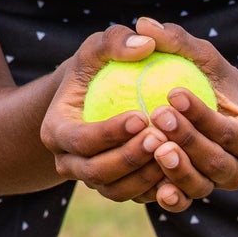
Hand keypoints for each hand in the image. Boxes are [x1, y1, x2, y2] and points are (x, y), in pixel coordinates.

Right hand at [40, 24, 173, 204]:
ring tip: (173, 150)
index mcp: (55, 131)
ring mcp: (91, 180)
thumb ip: (117, 40)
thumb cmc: (98, 66)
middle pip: (96, 172)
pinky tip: (182, 165)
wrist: (98, 95)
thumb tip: (146, 44)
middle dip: (129, 159)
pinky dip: (157, 187)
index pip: (80, 139)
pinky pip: (135, 196)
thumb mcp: (101, 46)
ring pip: (116, 191)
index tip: (142, 116)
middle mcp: (68, 162)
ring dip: (145, 176)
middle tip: (161, 137)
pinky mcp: (114, 188)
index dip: (109, 133)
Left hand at [128, 16, 237, 210]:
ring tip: (154, 146)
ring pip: (200, 186)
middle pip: (218, 163)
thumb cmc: (204, 77)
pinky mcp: (190, 195)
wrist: (203, 112)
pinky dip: (169, 196)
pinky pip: (181, 201)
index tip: (173, 92)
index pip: (230, 130)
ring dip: (178, 170)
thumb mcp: (198, 55)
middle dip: (190, 141)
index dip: (202, 115)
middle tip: (159, 116)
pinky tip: (151, 186)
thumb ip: (176, 40)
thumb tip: (144, 25)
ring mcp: (215, 186)